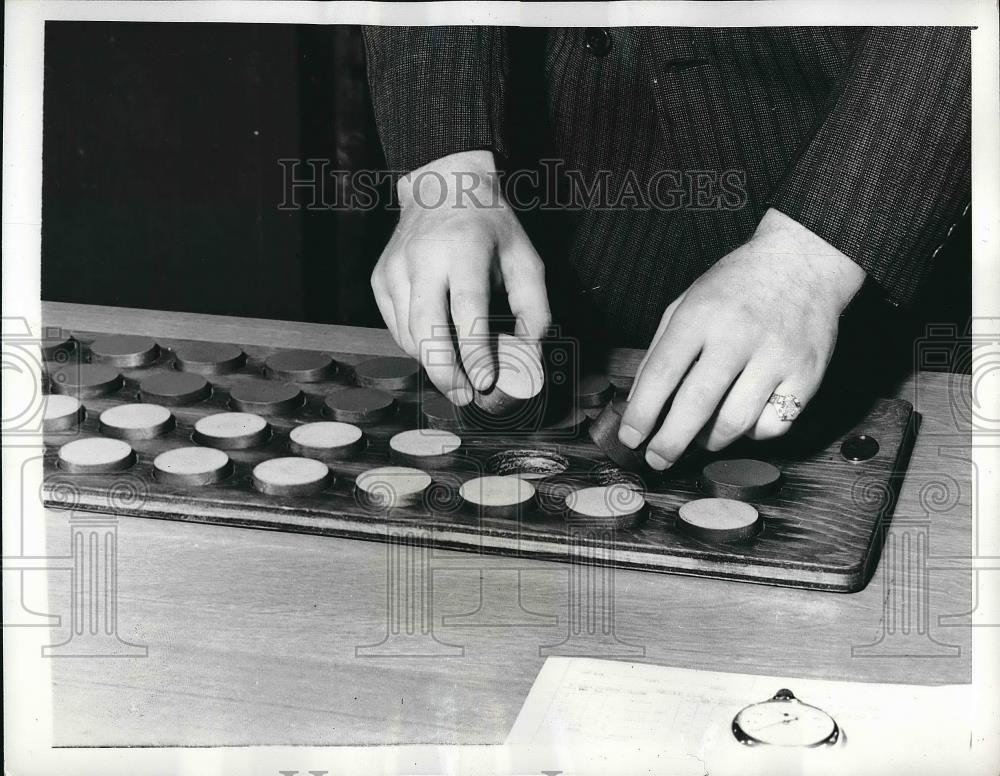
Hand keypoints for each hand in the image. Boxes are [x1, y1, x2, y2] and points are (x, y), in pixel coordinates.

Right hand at [371, 150, 550, 404]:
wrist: (443, 185)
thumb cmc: (490, 226)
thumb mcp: (524, 259)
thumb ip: (534, 310)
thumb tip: (530, 357)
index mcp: (463, 249)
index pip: (466, 310)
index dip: (474, 351)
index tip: (486, 381)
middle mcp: (423, 257)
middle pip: (425, 328)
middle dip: (445, 371)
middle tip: (465, 396)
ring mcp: (395, 267)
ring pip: (407, 333)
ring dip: (432, 364)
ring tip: (457, 378)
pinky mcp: (381, 277)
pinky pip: (396, 326)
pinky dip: (416, 346)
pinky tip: (437, 349)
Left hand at [619, 208, 866, 469]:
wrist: (804, 263)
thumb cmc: (735, 288)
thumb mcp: (686, 303)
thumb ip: (661, 351)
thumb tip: (639, 404)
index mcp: (700, 315)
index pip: (663, 373)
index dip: (642, 412)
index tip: (630, 437)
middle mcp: (738, 335)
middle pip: (697, 404)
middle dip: (670, 442)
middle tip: (657, 459)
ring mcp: (777, 356)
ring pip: (735, 423)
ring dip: (710, 441)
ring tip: (700, 437)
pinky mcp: (807, 374)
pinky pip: (773, 425)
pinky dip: (753, 432)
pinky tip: (744, 417)